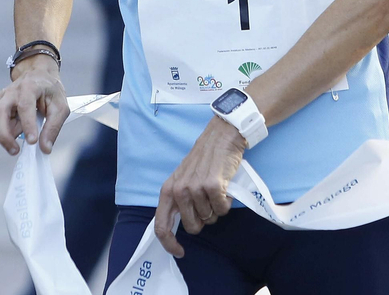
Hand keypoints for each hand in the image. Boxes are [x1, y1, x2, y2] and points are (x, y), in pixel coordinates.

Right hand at [0, 56, 67, 155]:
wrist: (39, 76)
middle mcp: (12, 90)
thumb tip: (44, 148)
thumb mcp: (60, 108)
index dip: (27, 125)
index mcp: (29, 86)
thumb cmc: (51, 91)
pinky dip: (5, 128)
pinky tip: (17, 129)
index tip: (32, 142)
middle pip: (0, 112)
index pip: (25, 106)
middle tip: (14, 151)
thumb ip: (53, 128)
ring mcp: (2, 96)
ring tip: (19, 140)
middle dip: (4, 135)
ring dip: (6, 133)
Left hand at [153, 116, 246, 256]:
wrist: (221, 137)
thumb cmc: (204, 160)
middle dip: (203, 219)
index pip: (161, 225)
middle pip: (192, 227)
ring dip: (217, 208)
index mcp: (168, 190)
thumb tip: (182, 226)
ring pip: (210, 218)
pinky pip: (222, 209)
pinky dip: (227, 202)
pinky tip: (225, 187)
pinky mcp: (213, 186)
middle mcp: (179, 190)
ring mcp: (195, 188)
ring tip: (216, 188)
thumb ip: (180, 201)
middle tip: (208, 201)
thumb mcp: (183, 179)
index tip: (180, 252)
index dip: (169, 244)